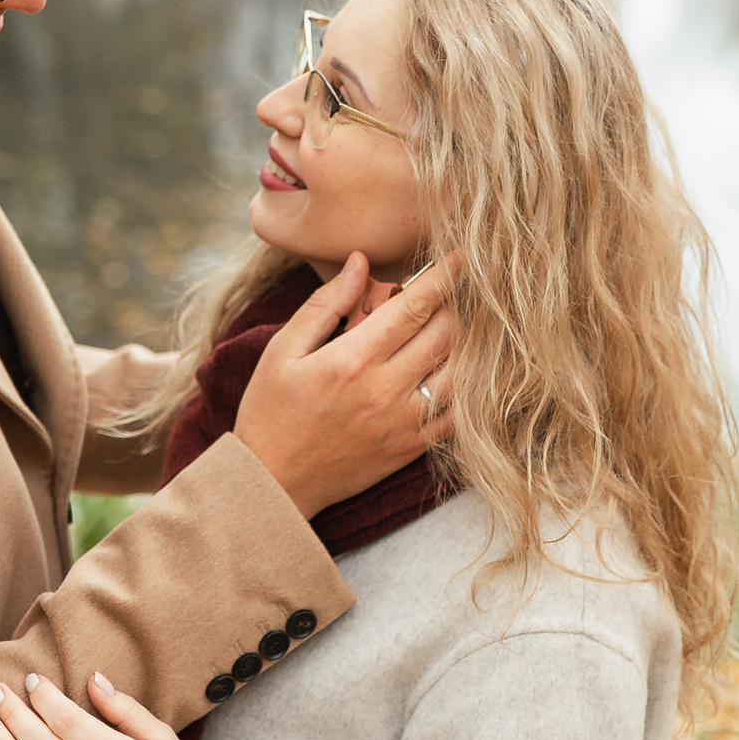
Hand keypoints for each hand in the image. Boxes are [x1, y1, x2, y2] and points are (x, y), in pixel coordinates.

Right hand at [235, 252, 456, 514]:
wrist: (273, 482)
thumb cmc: (270, 411)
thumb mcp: (283, 350)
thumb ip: (325, 303)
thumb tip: (360, 262)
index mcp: (352, 359)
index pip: (414, 307)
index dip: (444, 277)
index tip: (460, 257)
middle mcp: (384, 390)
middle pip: (446, 334)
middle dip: (456, 304)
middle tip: (455, 291)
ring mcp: (402, 422)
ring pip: (461, 373)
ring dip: (467, 344)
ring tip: (463, 326)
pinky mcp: (411, 449)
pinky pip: (457, 415)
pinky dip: (468, 389)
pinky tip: (461, 371)